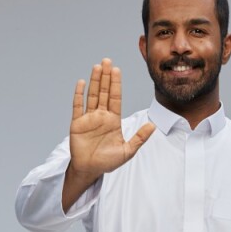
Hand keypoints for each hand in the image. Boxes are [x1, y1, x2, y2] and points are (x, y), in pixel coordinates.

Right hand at [70, 57, 155, 178]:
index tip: (117, 70)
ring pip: (92, 95)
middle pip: (104, 92)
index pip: (116, 98)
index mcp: (113, 120)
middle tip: (107, 61)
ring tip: (97, 67)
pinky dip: (78, 94)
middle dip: (106, 77)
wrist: (90, 170)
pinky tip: (81, 82)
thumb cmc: (108, 162)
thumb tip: (153, 126)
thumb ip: (139, 138)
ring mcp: (89, 118)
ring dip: (94, 81)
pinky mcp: (77, 123)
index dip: (116, 84)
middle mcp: (101, 116)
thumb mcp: (127, 151)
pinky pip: (77, 106)